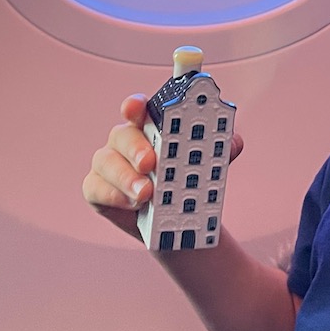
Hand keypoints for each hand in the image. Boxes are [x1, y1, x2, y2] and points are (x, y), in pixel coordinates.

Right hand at [83, 93, 243, 241]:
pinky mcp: (97, 189)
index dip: (137, 105)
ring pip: (107, 161)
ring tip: (146, 194)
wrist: (178, 225)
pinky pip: (96, 188)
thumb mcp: (210, 166)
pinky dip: (114, 196)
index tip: (138, 108)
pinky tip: (132, 204)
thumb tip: (233, 141)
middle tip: (151, 163)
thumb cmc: (189, 184)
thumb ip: (221, 150)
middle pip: (122, 133)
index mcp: (151, 127)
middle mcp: (126, 141)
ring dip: (126, 177)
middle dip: (136, 148)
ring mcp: (109, 164)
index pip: (139, 108)